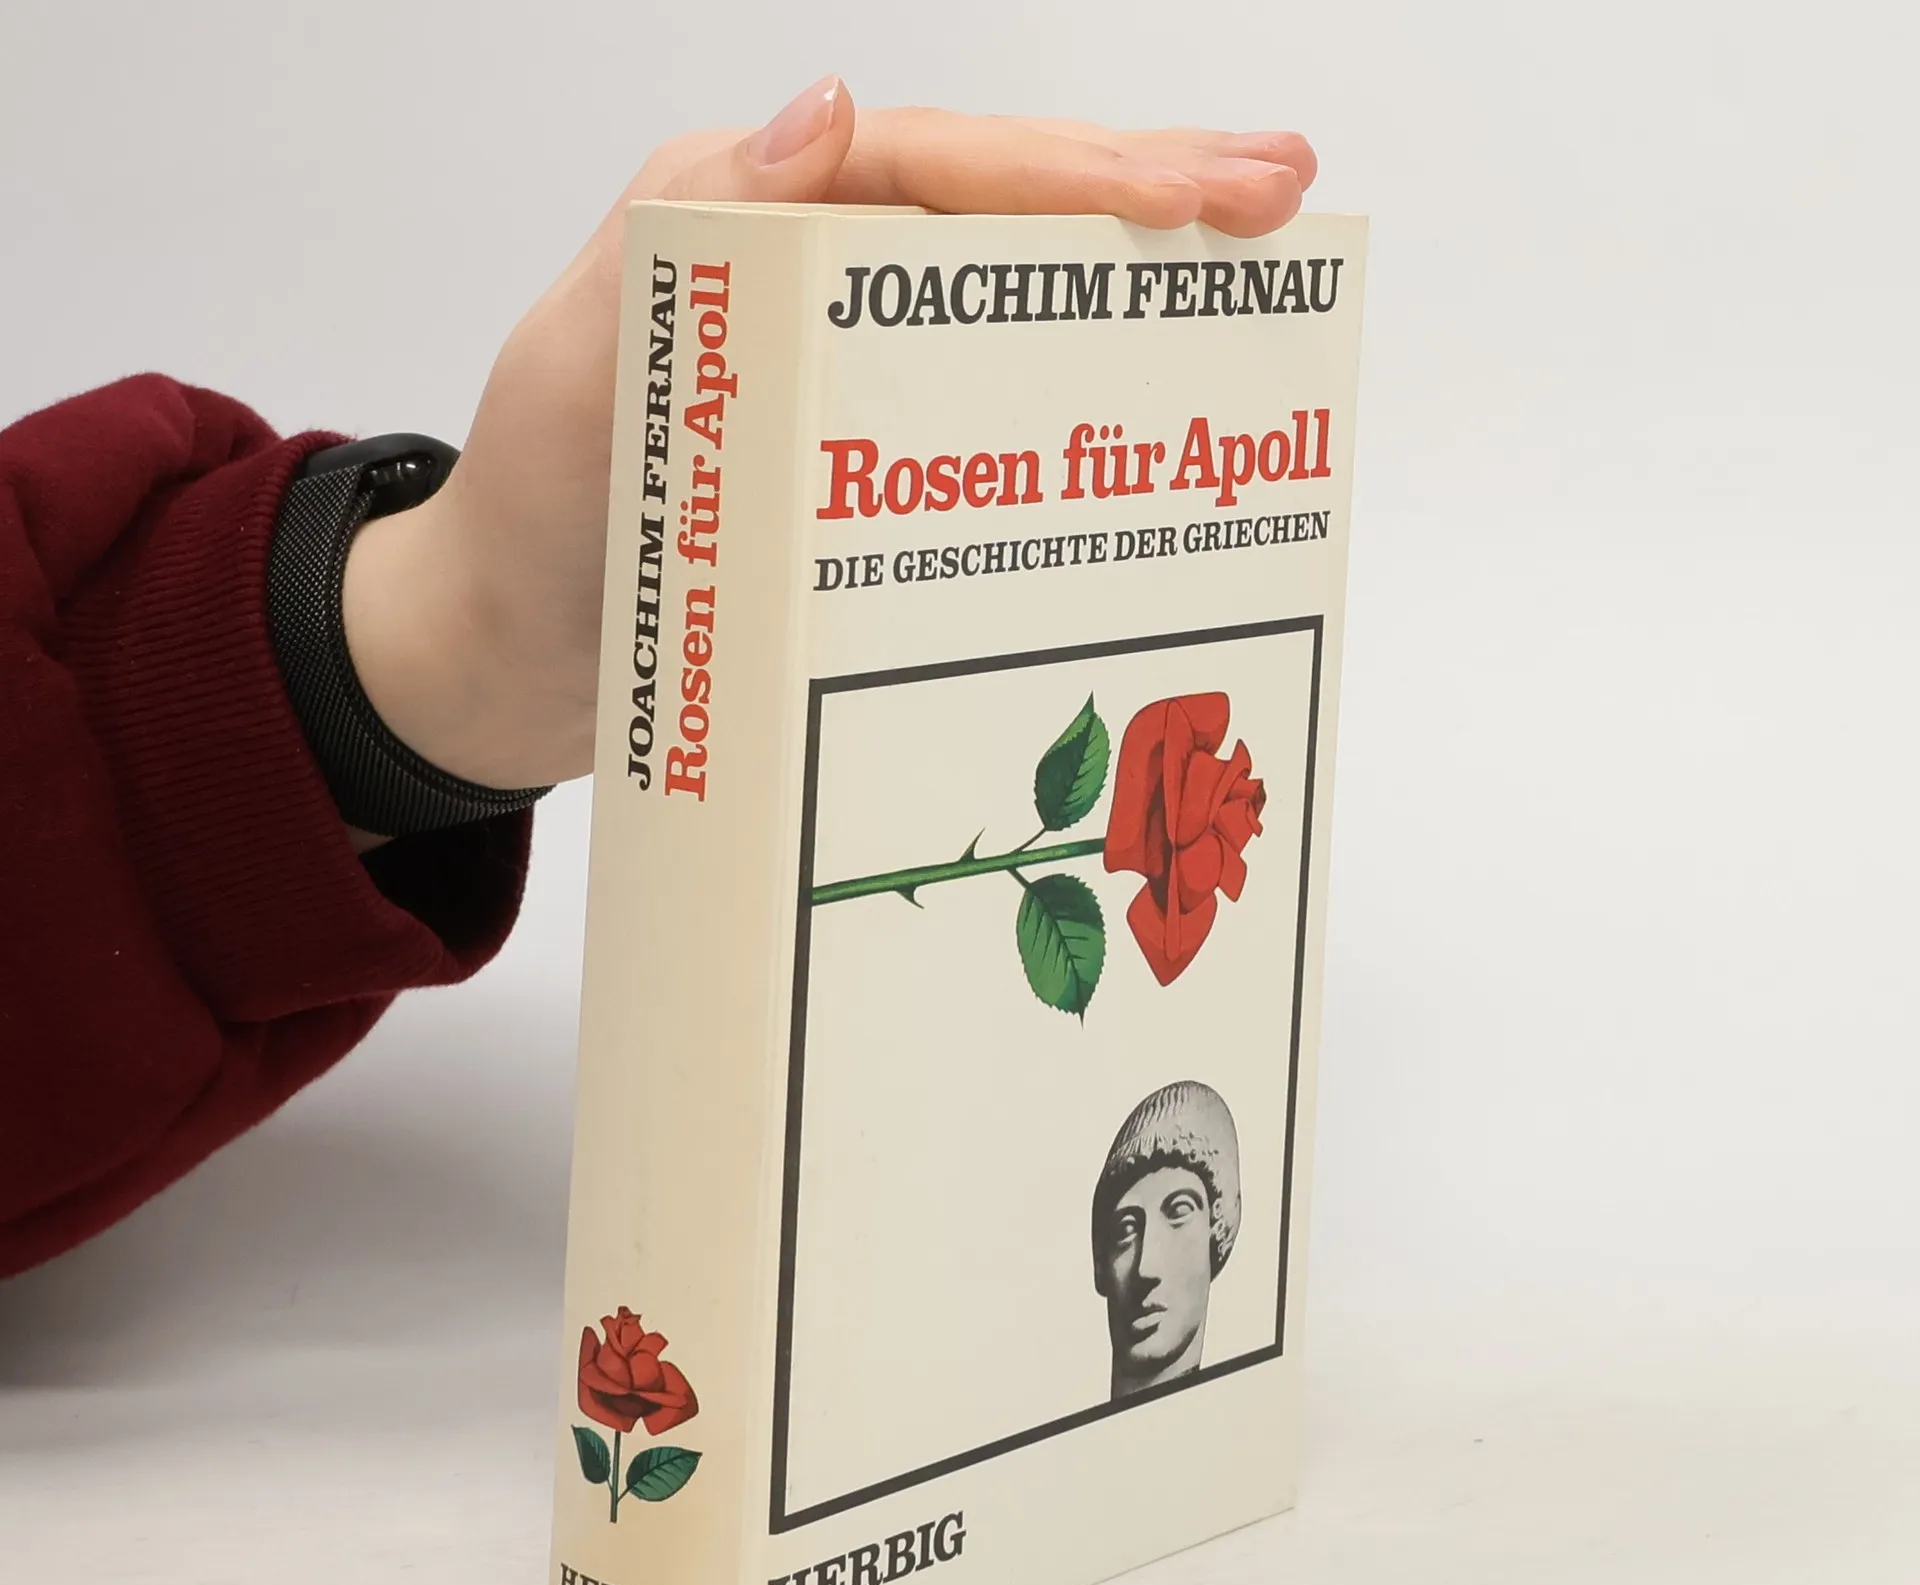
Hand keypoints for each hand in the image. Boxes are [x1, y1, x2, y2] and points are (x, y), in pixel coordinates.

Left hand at [341, 78, 1317, 795]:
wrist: (507, 660)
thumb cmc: (532, 524)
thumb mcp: (585, 373)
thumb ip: (700, 243)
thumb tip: (830, 112)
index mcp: (733, 211)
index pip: (931, 167)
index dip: (1075, 174)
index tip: (1203, 193)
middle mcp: (794, 259)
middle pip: (991, 202)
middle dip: (1143, 188)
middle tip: (1283, 188)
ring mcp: (828, 343)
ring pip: (1000, 278)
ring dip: (1127, 262)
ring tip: (1253, 249)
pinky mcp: (846, 428)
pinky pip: (973, 376)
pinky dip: (1066, 363)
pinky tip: (1145, 364)